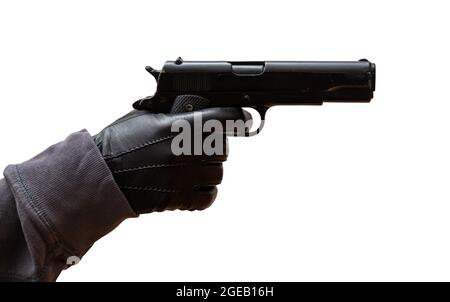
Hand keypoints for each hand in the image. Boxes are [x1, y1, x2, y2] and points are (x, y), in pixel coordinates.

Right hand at [93, 108, 249, 213]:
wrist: (101, 175)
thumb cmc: (120, 142)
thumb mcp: (146, 116)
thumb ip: (174, 111)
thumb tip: (198, 106)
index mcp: (178, 126)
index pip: (222, 118)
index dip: (235, 117)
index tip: (242, 119)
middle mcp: (185, 151)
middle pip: (223, 148)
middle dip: (214, 146)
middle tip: (200, 147)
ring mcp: (183, 177)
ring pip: (218, 173)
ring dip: (209, 170)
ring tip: (191, 168)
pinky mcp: (178, 199)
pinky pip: (209, 197)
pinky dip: (205, 192)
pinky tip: (193, 186)